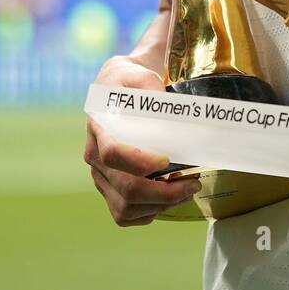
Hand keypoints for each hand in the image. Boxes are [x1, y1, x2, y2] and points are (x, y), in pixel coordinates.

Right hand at [84, 56, 200, 226]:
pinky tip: (169, 199)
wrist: (116, 90)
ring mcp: (100, 176)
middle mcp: (95, 156)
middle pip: (125, 187)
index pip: (114, 153)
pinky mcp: (108, 188)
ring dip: (161, 206)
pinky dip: (150, 213)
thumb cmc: (130, 83)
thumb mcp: (139, 75)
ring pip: (125, 208)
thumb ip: (149, 86)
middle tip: (193, 183)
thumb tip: (165, 105)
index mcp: (100, 127)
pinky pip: (124, 215)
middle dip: (164, 192)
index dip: (140, 162)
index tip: (168, 161)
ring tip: (186, 190)